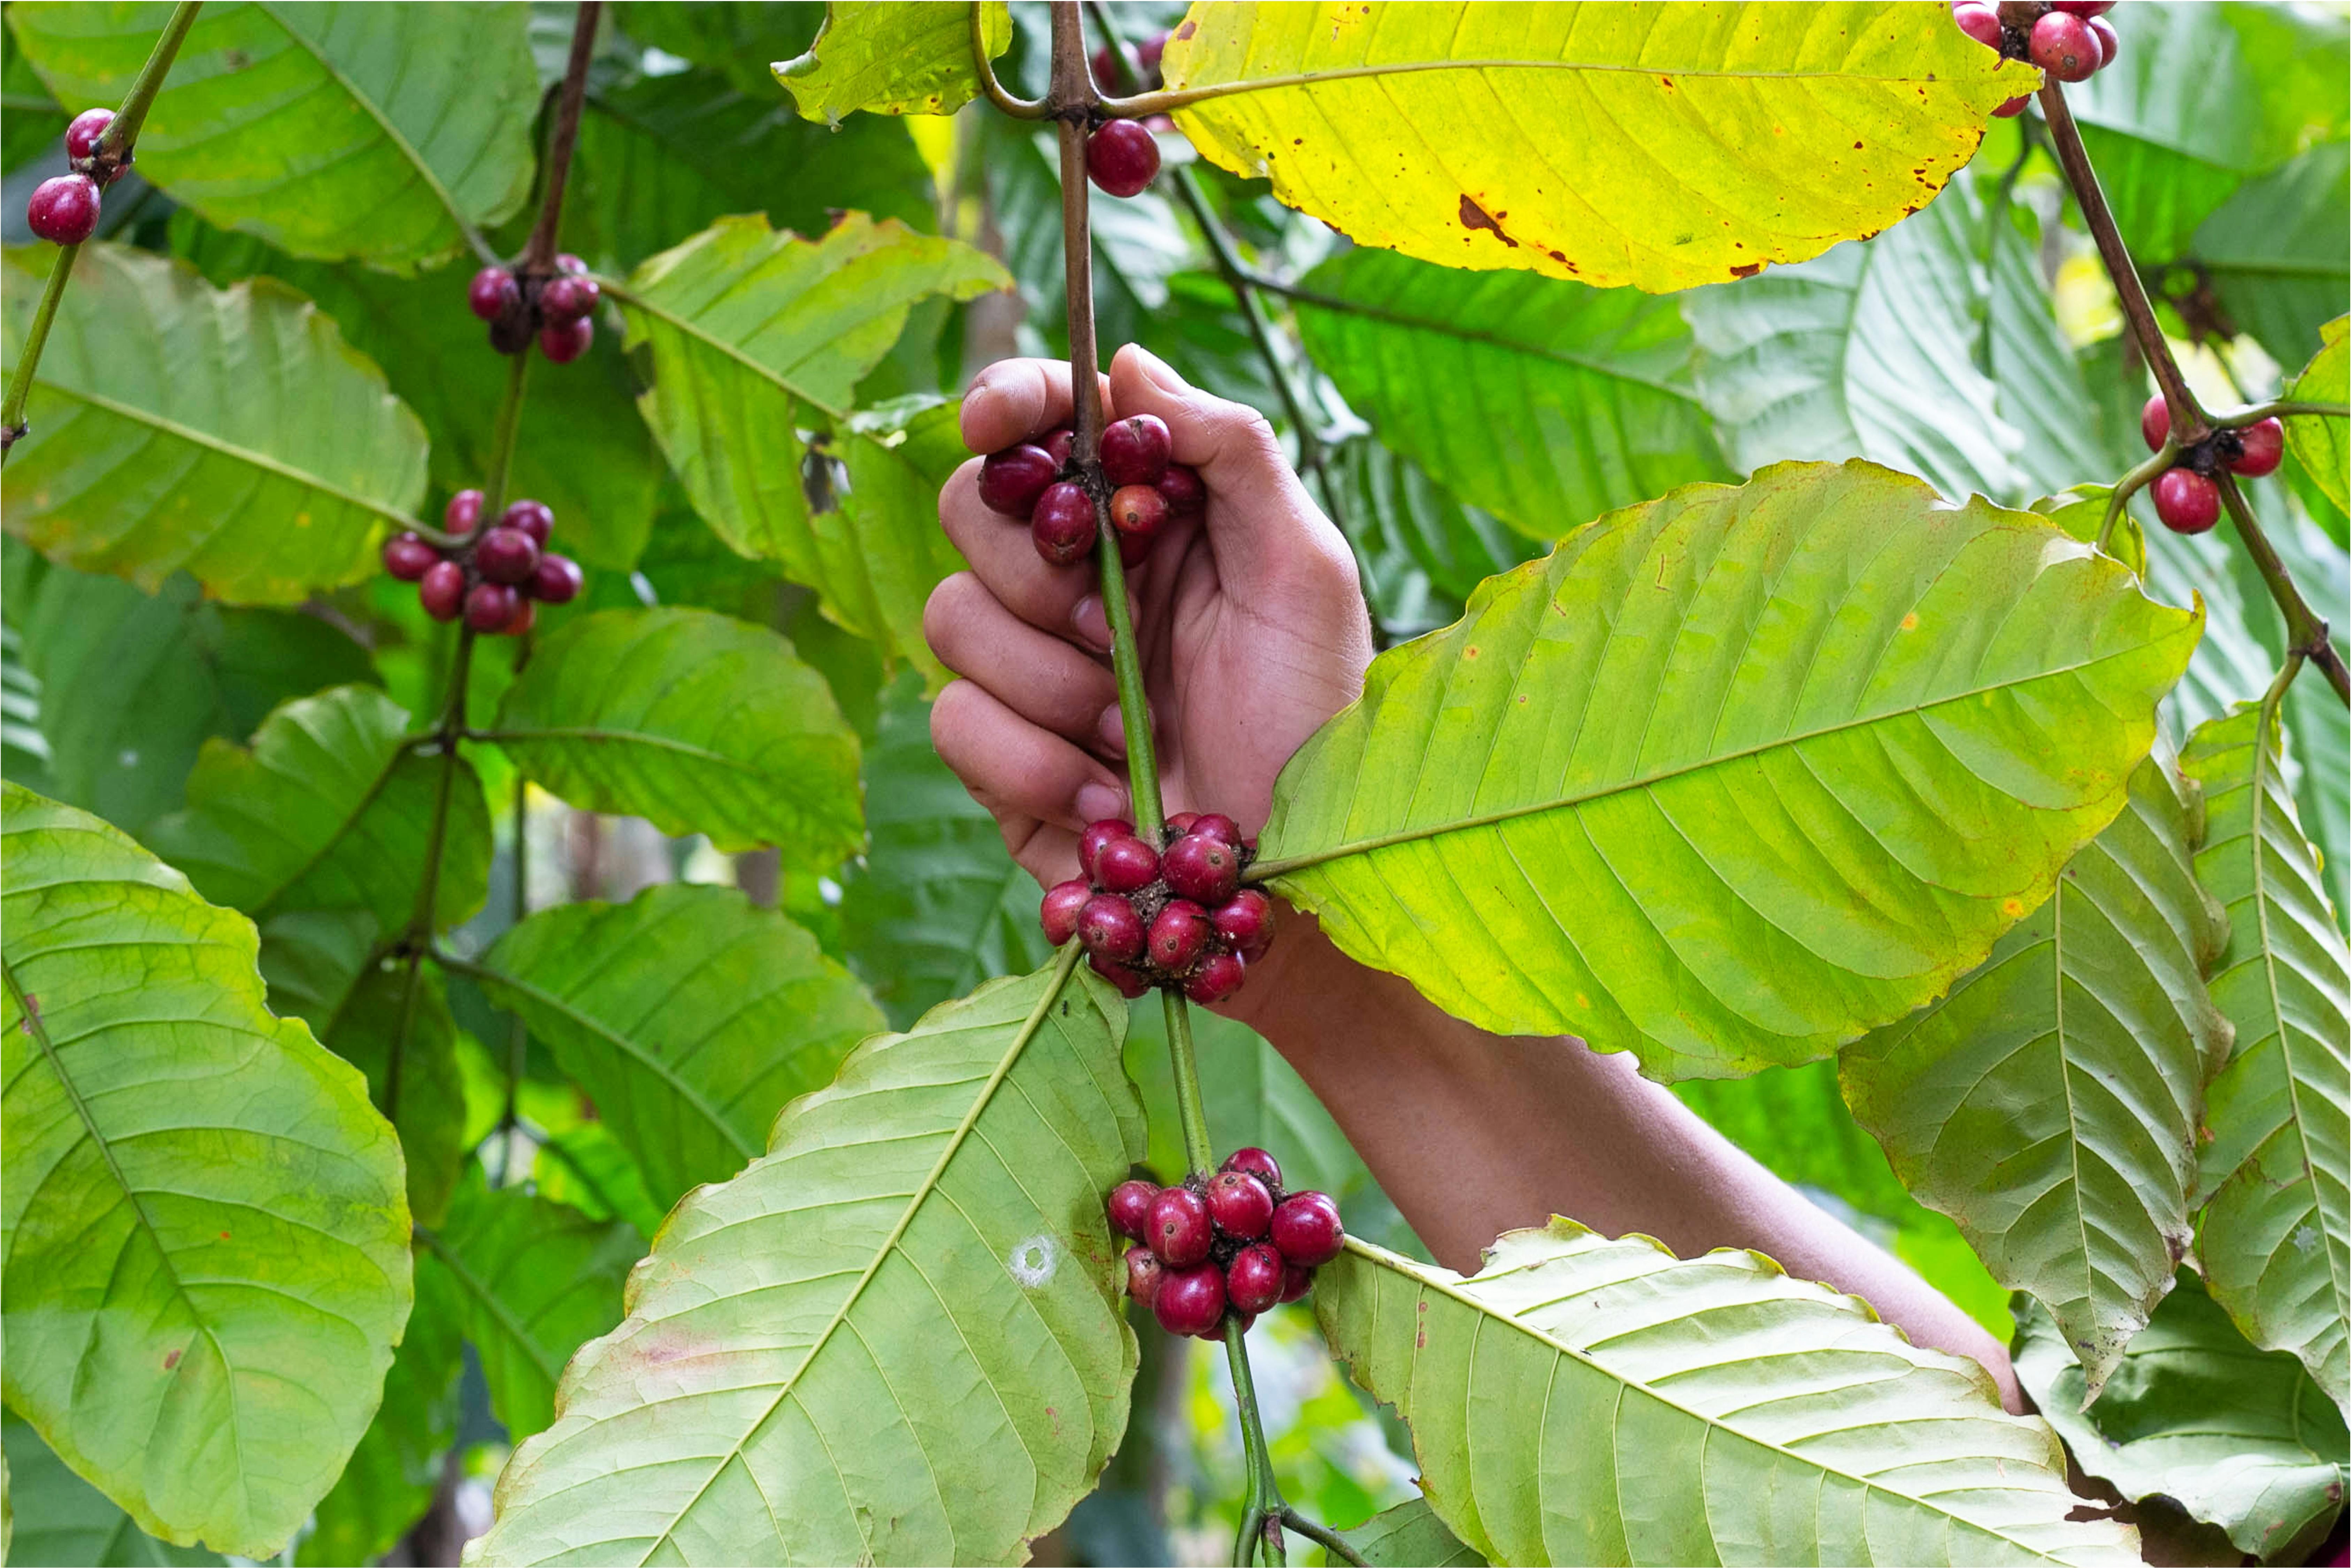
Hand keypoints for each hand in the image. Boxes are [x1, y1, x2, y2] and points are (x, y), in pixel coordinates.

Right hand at [926, 344, 1371, 888]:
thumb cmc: (1313, 720)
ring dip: (1051, 682)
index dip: (1006, 402)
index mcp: (1146, 519)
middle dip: (1035, 567)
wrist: (1288, 875)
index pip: (1044, 425)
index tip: (995, 421)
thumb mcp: (1304, 571)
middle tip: (1112, 622)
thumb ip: (1229, 450)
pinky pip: (955, 722)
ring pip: (951, 618)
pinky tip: (1111, 797)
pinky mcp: (1000, 758)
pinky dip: (1036, 764)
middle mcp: (1076, 581)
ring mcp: (1030, 669)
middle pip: (970, 508)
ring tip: (1136, 733)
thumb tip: (1129, 363)